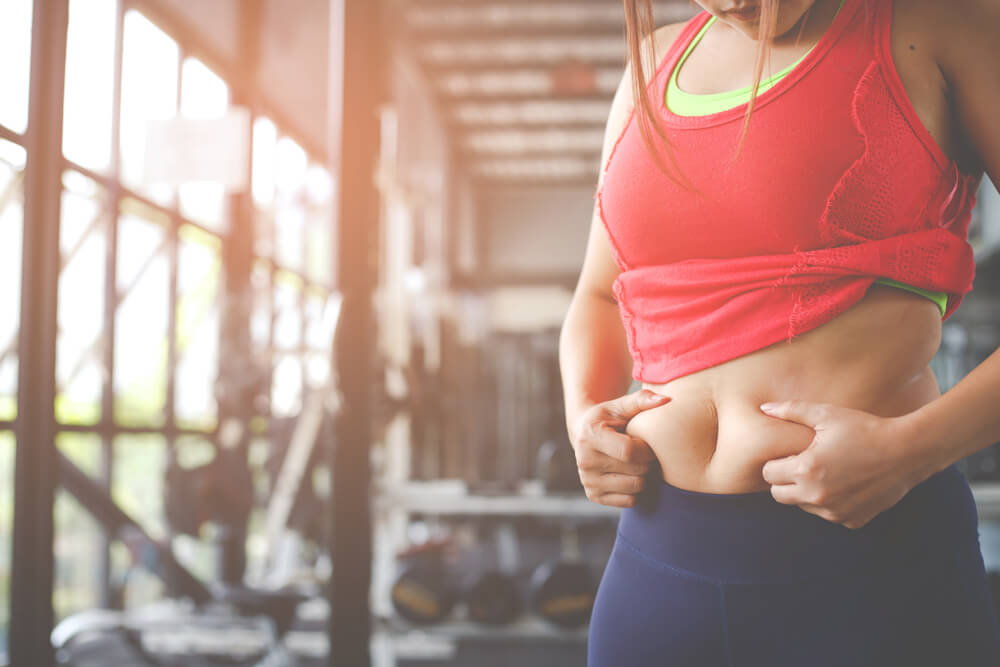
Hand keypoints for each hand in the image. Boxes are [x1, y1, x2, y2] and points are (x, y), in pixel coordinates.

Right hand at [569, 389, 670, 507]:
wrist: (585, 435)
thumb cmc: (608, 418)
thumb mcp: (620, 406)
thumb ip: (641, 400)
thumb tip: (666, 400)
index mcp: (590, 436)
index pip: (629, 451)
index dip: (647, 449)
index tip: (648, 443)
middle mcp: (584, 461)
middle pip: (635, 470)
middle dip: (647, 461)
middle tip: (644, 453)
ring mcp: (588, 481)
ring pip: (635, 487)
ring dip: (644, 476)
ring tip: (638, 463)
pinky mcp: (593, 495)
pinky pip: (629, 501)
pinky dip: (636, 490)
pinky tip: (630, 475)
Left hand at [759, 400, 927, 529]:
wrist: (908, 451)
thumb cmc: (864, 428)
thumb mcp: (826, 415)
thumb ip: (791, 411)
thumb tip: (764, 407)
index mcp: (806, 470)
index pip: (768, 474)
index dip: (776, 462)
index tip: (791, 454)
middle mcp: (817, 496)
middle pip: (779, 495)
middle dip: (785, 480)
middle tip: (804, 463)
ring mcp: (835, 512)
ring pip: (803, 506)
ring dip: (807, 492)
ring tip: (828, 471)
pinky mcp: (852, 521)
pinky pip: (828, 514)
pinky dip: (831, 503)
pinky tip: (846, 484)